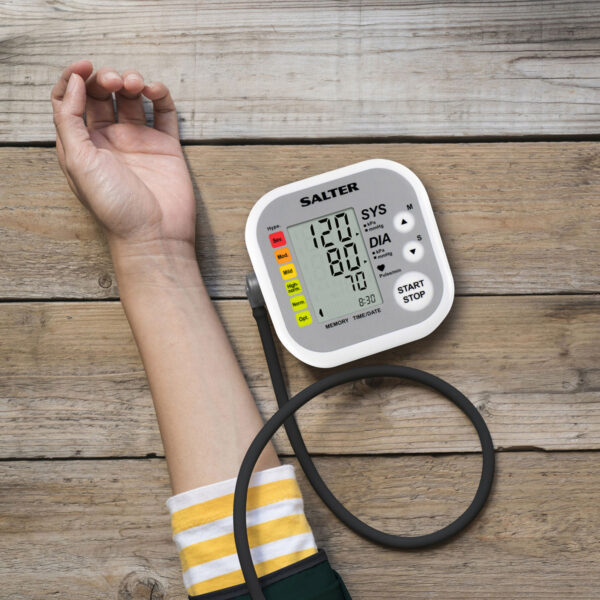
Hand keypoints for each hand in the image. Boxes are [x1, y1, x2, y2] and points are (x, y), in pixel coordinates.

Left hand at [51, 60, 194, 253]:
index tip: (84, 66)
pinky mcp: (165, 146)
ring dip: (132, 81)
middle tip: (114, 81)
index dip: (73, 78)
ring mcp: (138, 142)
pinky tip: (155, 91)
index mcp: (82, 144)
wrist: (155, 235)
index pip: (69, 100)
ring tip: (136, 85)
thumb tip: (74, 82)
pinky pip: (163, 112)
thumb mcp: (78, 162)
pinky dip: (160, 95)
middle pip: (101, 94)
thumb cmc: (115, 207)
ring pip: (132, 98)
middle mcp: (108, 141)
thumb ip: (70, 119)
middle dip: (105, 79)